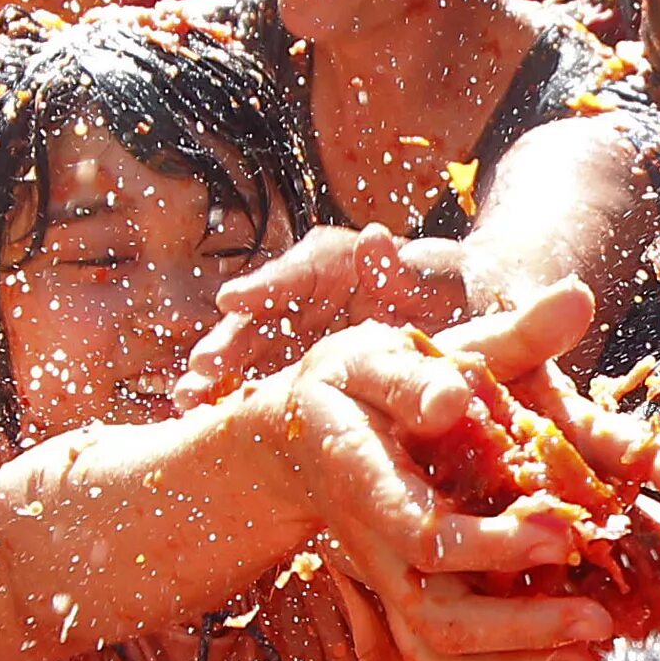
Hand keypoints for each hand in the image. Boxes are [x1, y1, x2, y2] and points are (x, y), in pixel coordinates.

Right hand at [179, 226, 465, 405]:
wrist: (472, 318)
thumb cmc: (461, 294)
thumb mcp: (443, 278)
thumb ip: (405, 268)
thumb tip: (373, 240)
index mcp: (344, 261)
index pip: (301, 268)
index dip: (266, 285)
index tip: (231, 300)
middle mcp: (310, 293)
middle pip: (260, 312)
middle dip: (230, 339)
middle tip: (204, 365)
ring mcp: (298, 330)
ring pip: (249, 347)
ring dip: (216, 373)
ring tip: (188, 400)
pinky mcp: (295, 365)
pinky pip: (257, 378)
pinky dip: (230, 397)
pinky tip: (202, 420)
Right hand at [271, 299, 626, 660]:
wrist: (287, 437)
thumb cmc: (353, 383)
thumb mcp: (404, 343)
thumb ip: (494, 334)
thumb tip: (574, 304)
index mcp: (366, 476)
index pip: (422, 530)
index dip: (489, 542)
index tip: (561, 530)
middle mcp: (371, 544)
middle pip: (434, 613)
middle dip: (518, 625)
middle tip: (597, 617)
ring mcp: (385, 580)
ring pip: (435, 652)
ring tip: (590, 650)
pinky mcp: (402, 599)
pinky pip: (439, 660)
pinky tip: (562, 659)